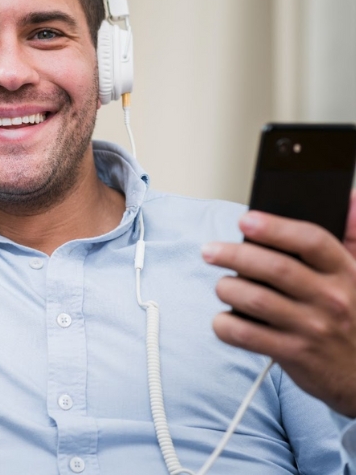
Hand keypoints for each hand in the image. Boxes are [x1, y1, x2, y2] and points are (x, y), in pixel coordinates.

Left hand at [204, 190, 355, 416]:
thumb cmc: (350, 318)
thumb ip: (352, 237)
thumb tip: (349, 198)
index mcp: (346, 273)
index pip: (312, 240)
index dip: (275, 228)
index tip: (245, 220)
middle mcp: (331, 299)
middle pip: (274, 268)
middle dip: (234, 254)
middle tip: (210, 250)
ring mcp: (312, 328)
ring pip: (255, 299)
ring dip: (228, 288)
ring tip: (222, 285)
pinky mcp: (293, 354)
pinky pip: (245, 334)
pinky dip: (225, 324)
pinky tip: (224, 318)